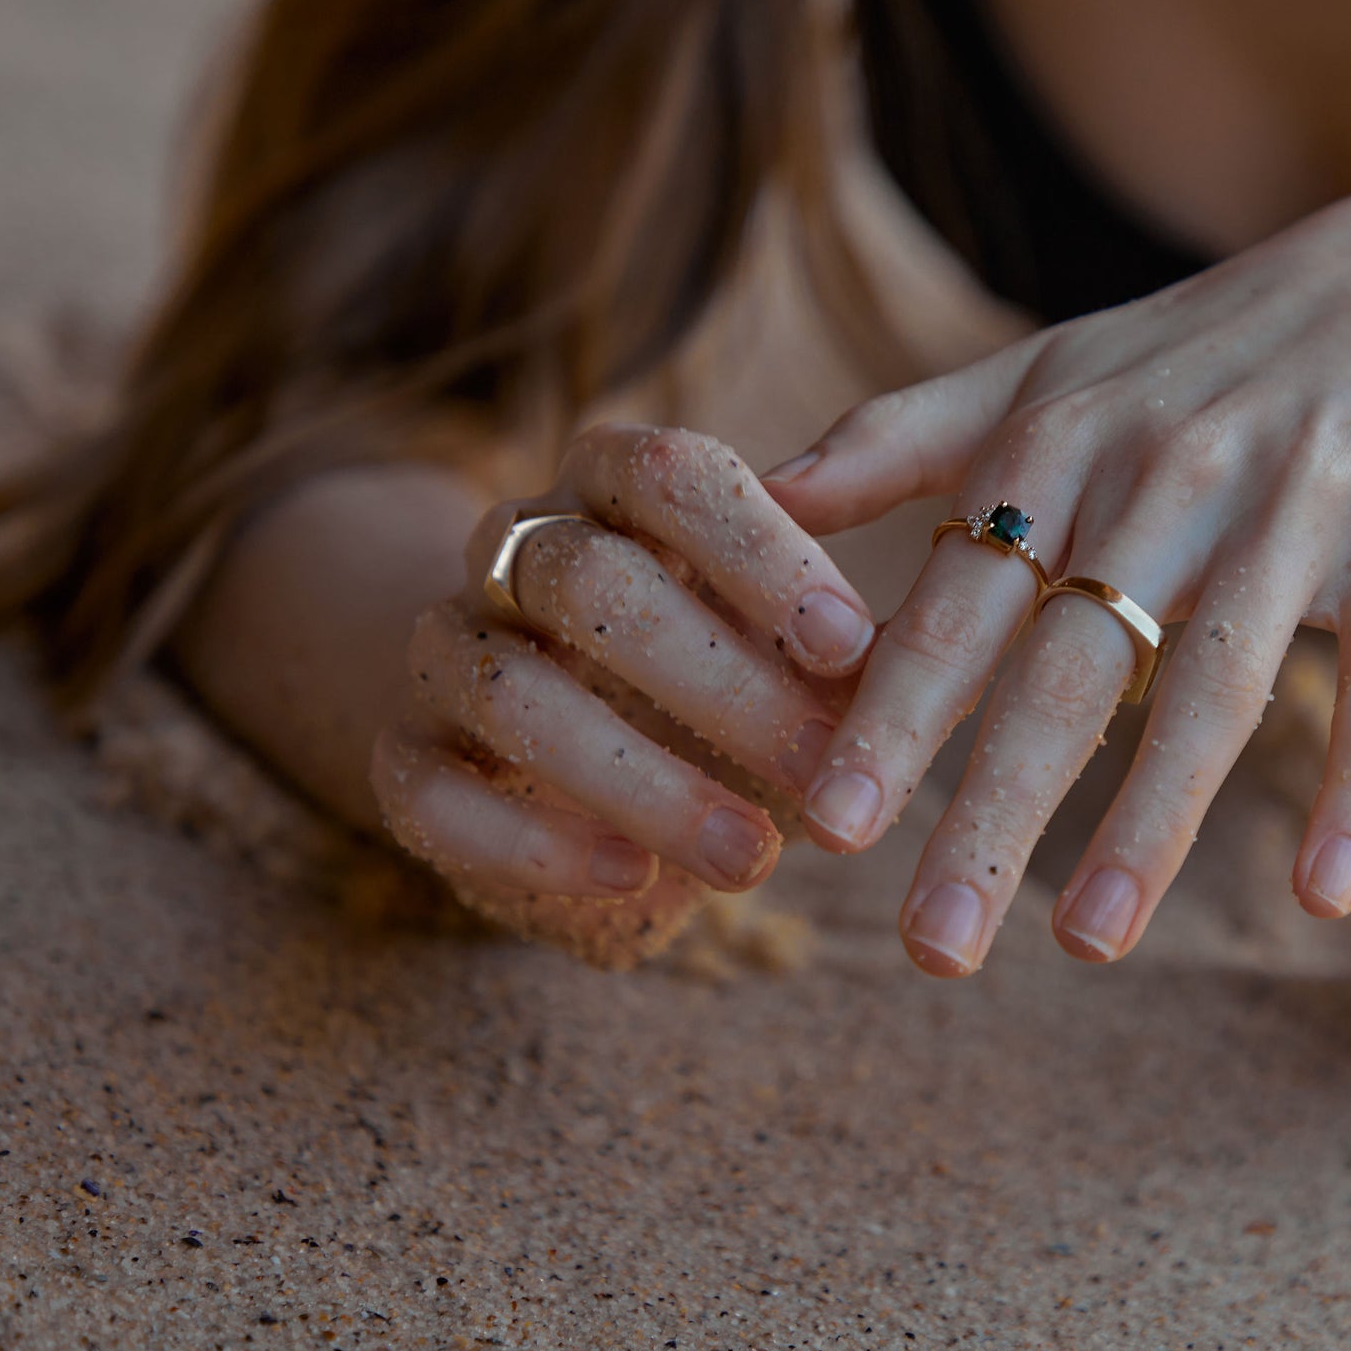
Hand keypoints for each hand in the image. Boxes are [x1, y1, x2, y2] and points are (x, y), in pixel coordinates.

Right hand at [369, 423, 874, 959]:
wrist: (560, 755)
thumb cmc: (715, 684)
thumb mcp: (790, 654)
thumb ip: (847, 649)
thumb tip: (948, 670)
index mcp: (612, 490)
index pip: (668, 473)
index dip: (758, 552)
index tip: (848, 643)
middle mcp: (512, 553)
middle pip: (587, 580)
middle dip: (717, 680)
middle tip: (824, 768)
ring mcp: (443, 652)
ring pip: (512, 692)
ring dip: (642, 780)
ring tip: (751, 859)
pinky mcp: (402, 761)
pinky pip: (432, 794)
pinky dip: (532, 839)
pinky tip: (629, 877)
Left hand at [763, 185, 1350, 974]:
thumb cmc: (1198, 359)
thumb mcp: (1047, 370)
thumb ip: (901, 433)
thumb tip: (754, 486)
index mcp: (1061, 444)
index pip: (960, 601)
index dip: (894, 714)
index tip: (828, 828)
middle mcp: (1170, 474)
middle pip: (1072, 666)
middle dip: (994, 808)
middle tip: (933, 947)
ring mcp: (1298, 507)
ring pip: (1215, 686)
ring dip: (1151, 823)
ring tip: (1086, 947)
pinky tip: (1325, 894)